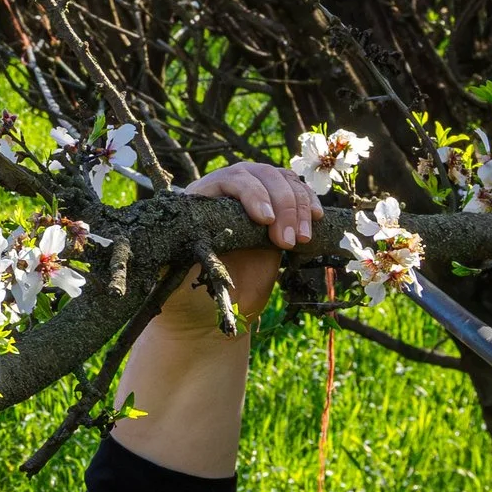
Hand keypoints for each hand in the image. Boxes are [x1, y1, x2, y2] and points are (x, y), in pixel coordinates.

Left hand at [155, 160, 310, 331]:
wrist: (206, 316)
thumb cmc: (185, 296)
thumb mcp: (176, 275)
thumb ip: (183, 255)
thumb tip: (197, 236)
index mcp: (199, 200)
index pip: (229, 179)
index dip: (251, 193)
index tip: (265, 220)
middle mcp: (227, 194)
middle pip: (262, 175)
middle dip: (281, 204)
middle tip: (287, 241)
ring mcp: (254, 201)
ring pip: (282, 181)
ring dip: (298, 206)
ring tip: (301, 239)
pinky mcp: (276, 215)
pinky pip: (296, 194)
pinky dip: (308, 204)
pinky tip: (315, 219)